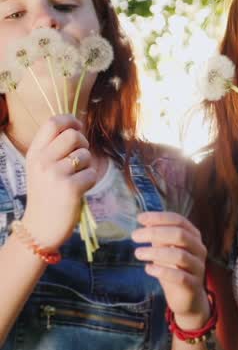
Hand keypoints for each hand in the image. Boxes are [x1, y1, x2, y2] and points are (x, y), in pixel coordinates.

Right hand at [22, 115, 96, 249]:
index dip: (70, 120)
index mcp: (34, 153)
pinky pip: (92, 174)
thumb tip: (77, 127)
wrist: (40, 229)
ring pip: (85, 155)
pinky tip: (80, 190)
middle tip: (81, 158)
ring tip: (76, 178)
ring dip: (88, 166)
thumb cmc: (47, 194)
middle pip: (73, 135)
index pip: (52, 123)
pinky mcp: (70, 188)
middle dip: (84, 143)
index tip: (79, 127)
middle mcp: (42, 161)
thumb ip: (55, 148)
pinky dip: (90, 181)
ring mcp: (55, 175)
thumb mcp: (42, 167)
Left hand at [132, 212, 209, 329]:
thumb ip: (158, 236)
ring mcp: (198, 267)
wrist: (188, 299)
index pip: (178, 220)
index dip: (159, 217)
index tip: (140, 218)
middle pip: (180, 234)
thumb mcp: (165, 250)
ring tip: (138, 253)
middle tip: (134, 236)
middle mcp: (199, 249)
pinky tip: (148, 269)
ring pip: (179, 255)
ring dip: (155, 253)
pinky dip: (162, 271)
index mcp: (193, 236)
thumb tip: (144, 220)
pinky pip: (179, 277)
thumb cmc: (174, 270)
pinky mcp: (194, 285)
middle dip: (155, 232)